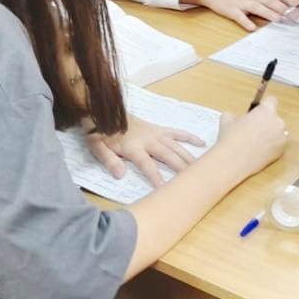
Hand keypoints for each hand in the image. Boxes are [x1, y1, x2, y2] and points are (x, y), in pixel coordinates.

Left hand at [86, 115, 206, 186]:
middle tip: (194, 179)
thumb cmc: (99, 132)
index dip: (157, 177)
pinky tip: (202, 144)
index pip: (147, 165)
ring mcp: (156, 133)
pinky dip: (189, 137)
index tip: (165, 189)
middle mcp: (148, 140)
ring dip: (188, 157)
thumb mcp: (96, 147)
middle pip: (168, 155)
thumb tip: (120, 175)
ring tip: (201, 167)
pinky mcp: (159, 129)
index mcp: (133, 147)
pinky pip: (177, 133)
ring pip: (176, 146)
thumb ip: (109, 160)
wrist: (104, 109)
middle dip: (181, 168)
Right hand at [184, 0, 298, 31]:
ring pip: (257, 7)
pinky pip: (240, 17)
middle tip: (293, 16)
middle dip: (282, 8)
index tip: (298, 4)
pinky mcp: (231, 10)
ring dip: (269, 14)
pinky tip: (253, 28)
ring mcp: (240, 1)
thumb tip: (283, 2)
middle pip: (269, 0)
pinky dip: (247, 22)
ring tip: (279, 20)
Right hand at [213, 98, 287, 179]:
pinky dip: (271, 147)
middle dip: (265, 122)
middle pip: (274, 118)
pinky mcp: (281, 151)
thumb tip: (233, 118)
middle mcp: (277, 122)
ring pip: (277, 132)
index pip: (272, 101)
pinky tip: (259, 151)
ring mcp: (281, 137)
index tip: (258, 111)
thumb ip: (234, 115)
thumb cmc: (231, 138)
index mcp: (266, 111)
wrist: (233, 160)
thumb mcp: (226, 120)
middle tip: (252, 130)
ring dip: (270, 135)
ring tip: (255, 142)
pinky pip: (278, 145)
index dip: (264, 105)